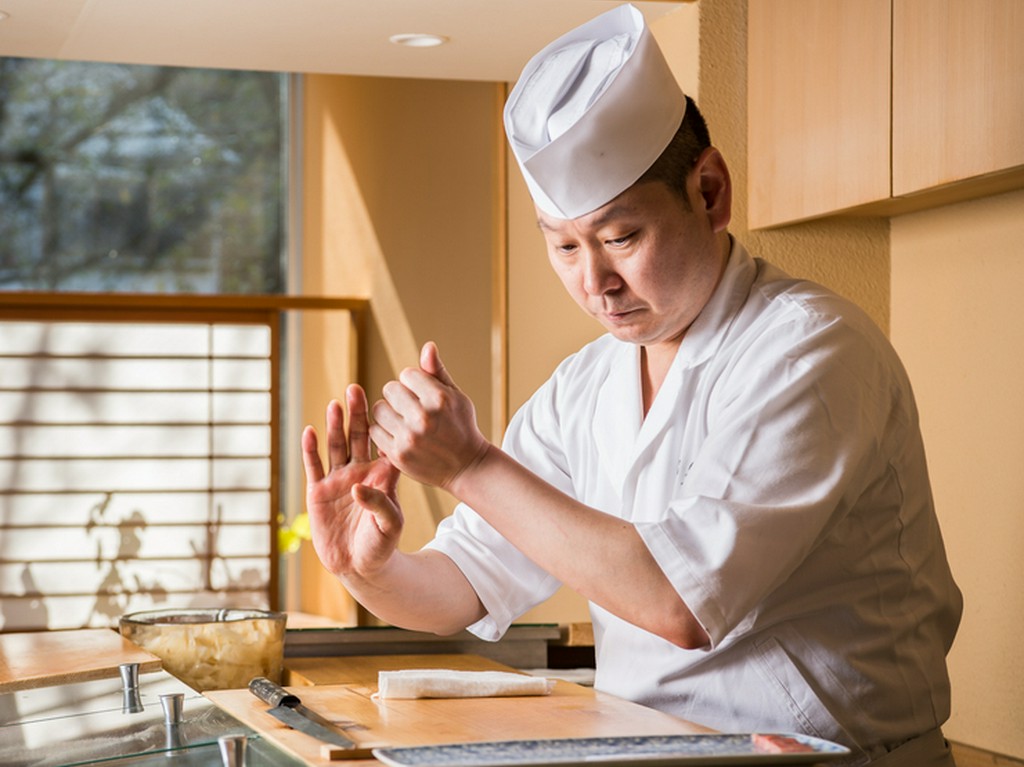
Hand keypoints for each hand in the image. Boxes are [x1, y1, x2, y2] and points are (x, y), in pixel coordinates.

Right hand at [301, 385, 402, 578]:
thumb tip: (358, 487)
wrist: (360, 565)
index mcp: (382, 475)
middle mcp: (360, 471)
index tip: (387, 401)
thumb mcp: (390, 525)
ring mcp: (338, 479)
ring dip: (335, 425)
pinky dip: (310, 449)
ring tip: (335, 404)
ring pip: (336, 446)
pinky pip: (314, 466)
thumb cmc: (382, 543)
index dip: (385, 423)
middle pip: (358, 437)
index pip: (384, 443)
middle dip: (357, 414)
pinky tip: (309, 431)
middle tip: (355, 389)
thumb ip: (381, 504)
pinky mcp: (318, 492)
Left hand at [369, 342, 490, 493]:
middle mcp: (423, 416)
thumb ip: (438, 372)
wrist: (467, 466)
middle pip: (390, 389)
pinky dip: (383, 431)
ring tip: (403, 421)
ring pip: (379, 409)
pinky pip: (375, 431)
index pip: (406, 374)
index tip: (423, 395)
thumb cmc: (462, 426)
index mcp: (438, 398)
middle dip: (399, 396)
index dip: (413, 383)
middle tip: (412, 408)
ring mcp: (409, 437)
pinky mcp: (398, 454)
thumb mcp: (456, 396)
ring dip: (388, 413)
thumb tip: (427, 346)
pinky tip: (398, 434)